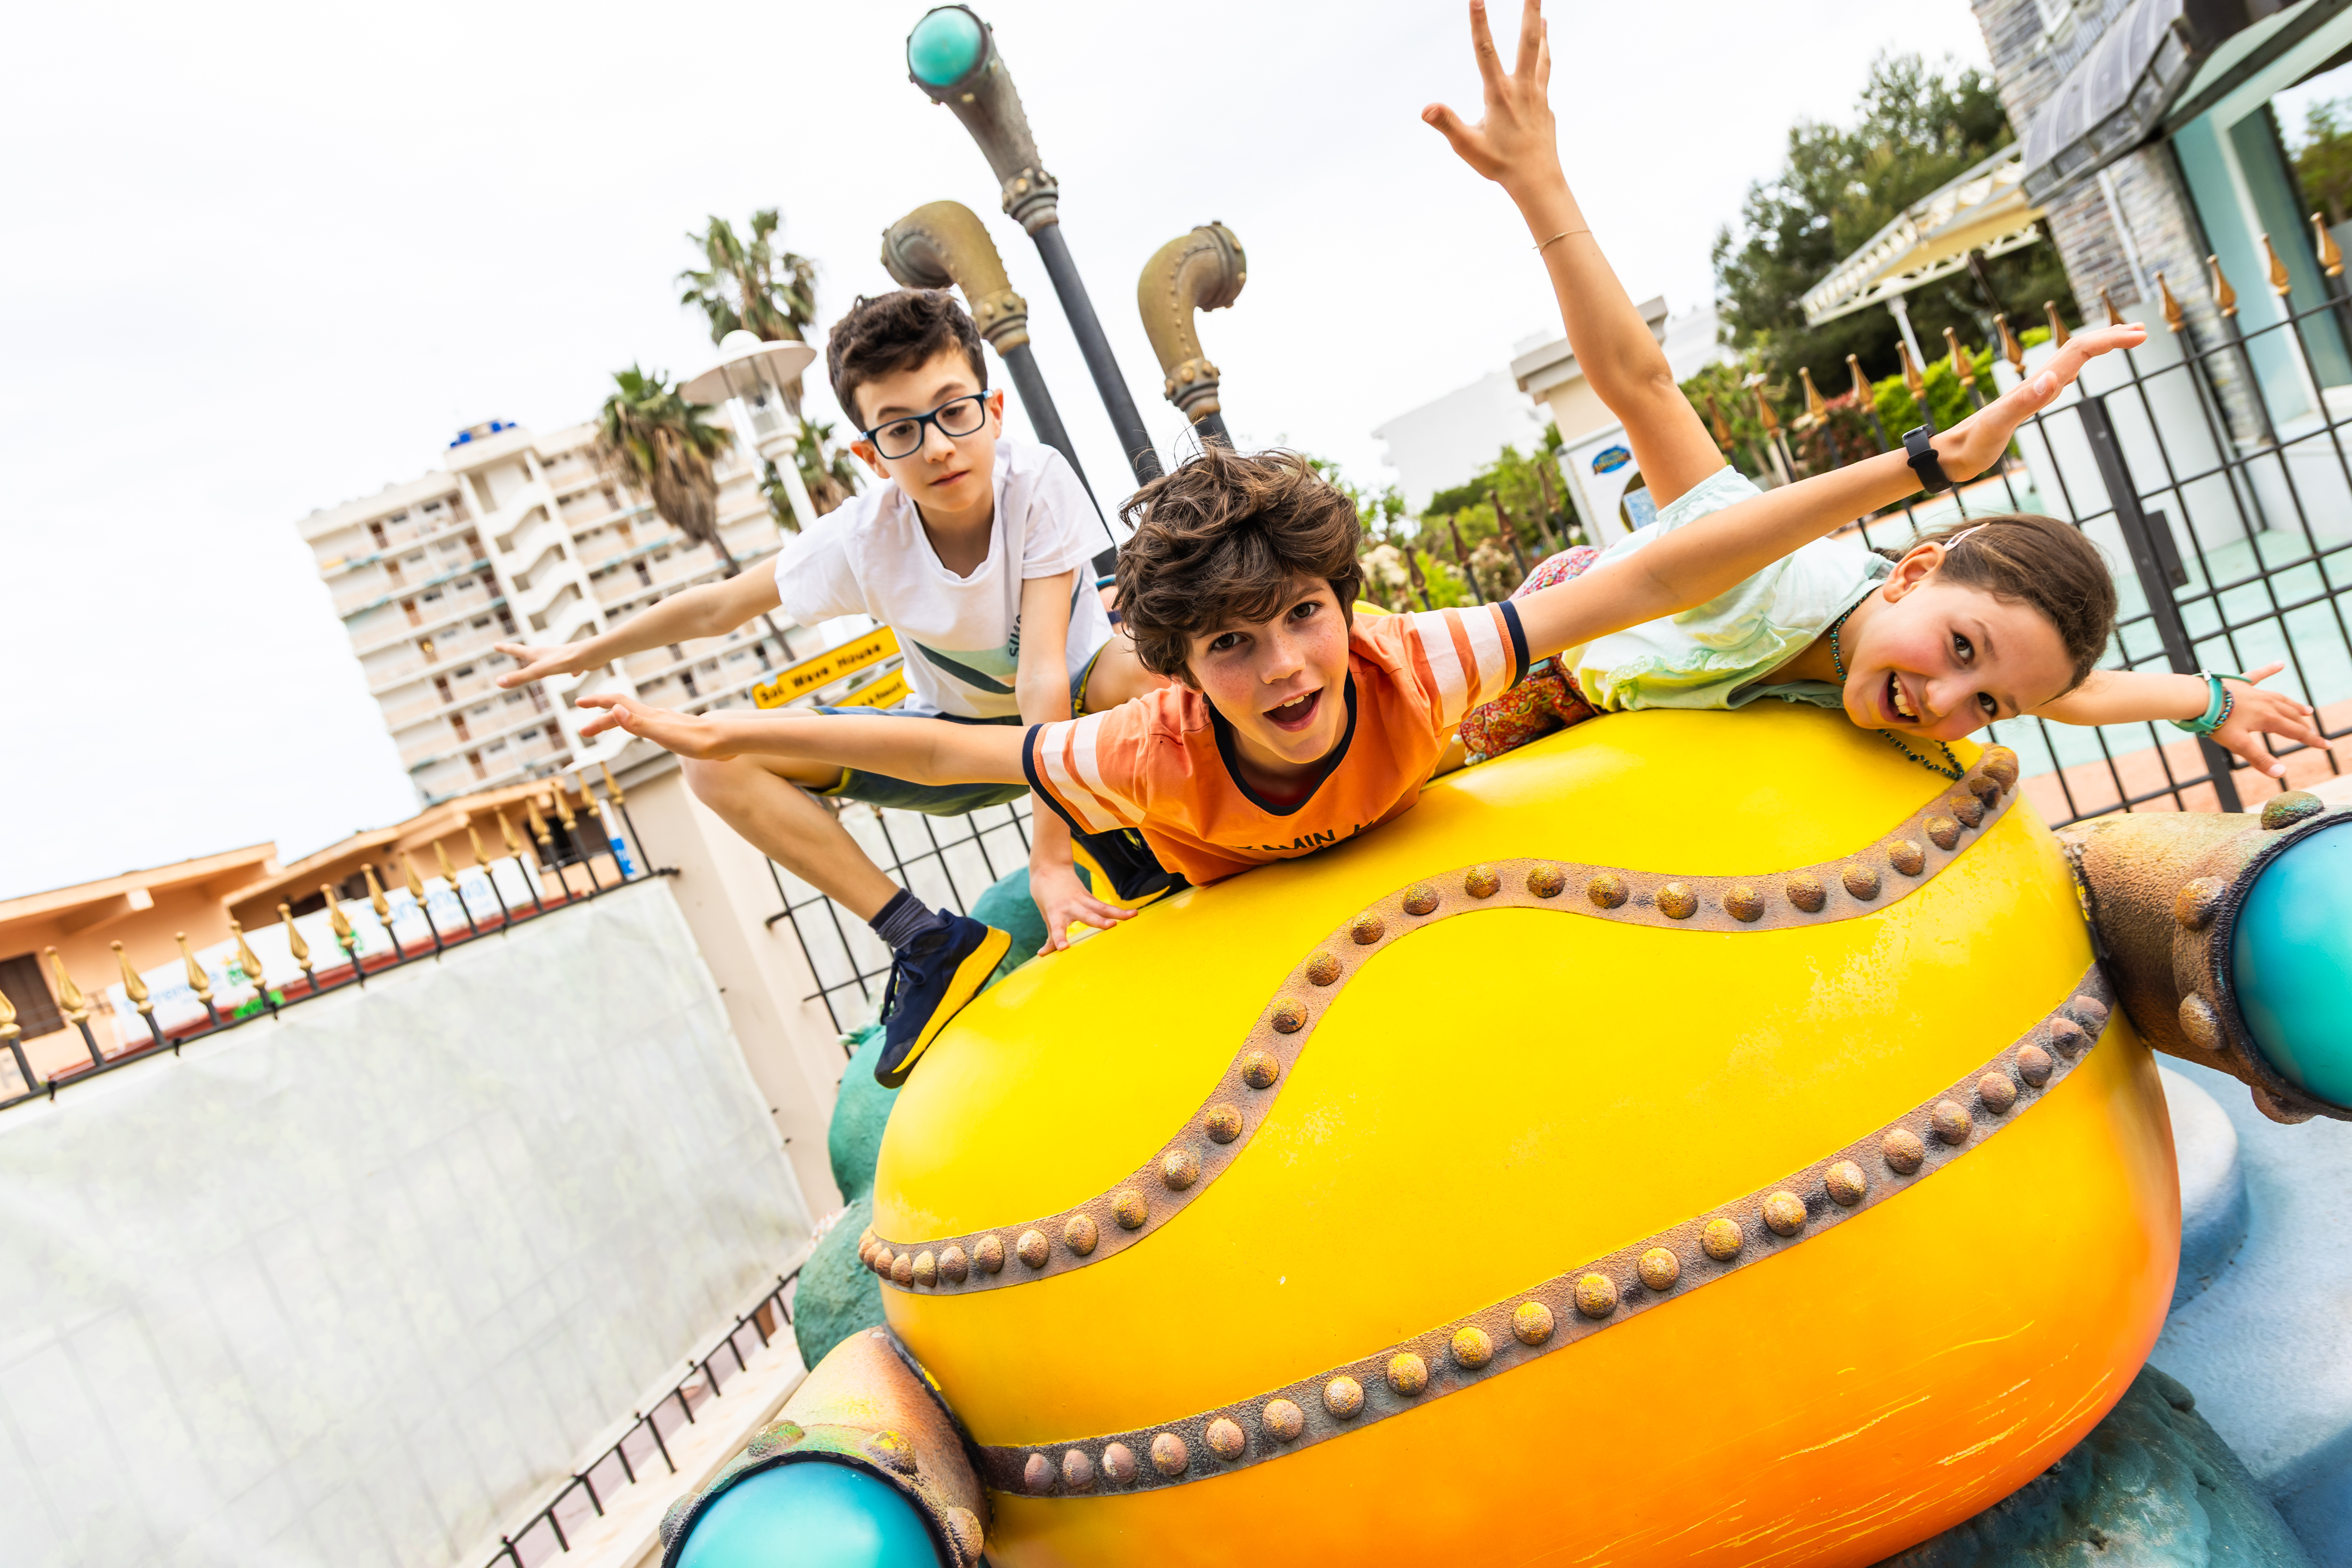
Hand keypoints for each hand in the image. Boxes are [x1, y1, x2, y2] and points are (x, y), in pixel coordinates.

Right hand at [495, 641, 586, 686]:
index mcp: (540, 655)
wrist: (594, 654)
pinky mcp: (578, 662)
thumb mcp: (541, 671)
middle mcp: (550, 653)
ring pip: (550, 659)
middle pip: (532, 652)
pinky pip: (570, 666)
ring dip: (543, 660)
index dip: (505, 649)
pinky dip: (568, 669)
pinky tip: (575, 674)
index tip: (494, 644)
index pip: (518, 651)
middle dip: (520, 652)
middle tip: (512, 650)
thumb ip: (521, 677)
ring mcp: (564, 657)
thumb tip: (498, 682)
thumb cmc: (567, 661)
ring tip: (543, 663)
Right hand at [574, 693, 736, 759]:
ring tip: (604, 729)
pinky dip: (633, 726)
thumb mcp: (664, 734)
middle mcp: (655, 716)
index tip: (578, 703)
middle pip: (621, 712)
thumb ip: (638, 723)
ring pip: (633, 718)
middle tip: (583, 731)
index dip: (596, 702)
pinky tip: (638, 731)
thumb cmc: (698, 740)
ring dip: (615, 722)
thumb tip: (613, 711)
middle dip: (599, 718)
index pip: (616, 703)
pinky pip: (646, 725)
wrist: (726, 740)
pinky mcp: (674, 730)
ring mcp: (665, 722)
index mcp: (649, 716)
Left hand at [1028, 855, 1132, 953]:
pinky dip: (1119, 911)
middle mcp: (1071, 905)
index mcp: (1055, 912)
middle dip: (1099, 921)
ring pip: (1102, 908)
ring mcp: (1083, 900)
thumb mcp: (1046, 916)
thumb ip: (1050, 937)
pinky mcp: (1091, 897)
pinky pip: (1106, 906)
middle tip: (1111, 926)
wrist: (1050, 868)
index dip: (1059, 938)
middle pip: (1087, 915)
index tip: (1063, 948)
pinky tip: (1133, 914)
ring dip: (1118, 913)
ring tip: (1133, 916)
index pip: (1057, 928)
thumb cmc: (1046, 897)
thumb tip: (1043, 955)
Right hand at [1422, 0, 1558, 201]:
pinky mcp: (1546, 106)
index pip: (1486, 50)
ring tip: (1542, 13)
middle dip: (1530, 11)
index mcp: (1499, 94)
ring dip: (1541, 31)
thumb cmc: (1500, 165)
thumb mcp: (1467, 147)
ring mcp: (1537, 95)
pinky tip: (1543, 54)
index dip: (1479, 21)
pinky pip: (1544, 74)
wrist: (1538, 181)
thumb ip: (1447, 124)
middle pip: (1527, 42)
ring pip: (1540, 55)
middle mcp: (1521, 88)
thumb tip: (1426, 109)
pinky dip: (1544, 57)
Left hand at [1929, 323, 2147, 479]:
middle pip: (2079, 349)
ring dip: (2098, 346)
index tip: (2140, 336)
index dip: (2110, 340)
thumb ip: (2024, 401)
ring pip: (2072, 359)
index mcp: (2036, 384)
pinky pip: (2061, 376)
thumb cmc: (1972, 445)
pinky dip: (2079, 366)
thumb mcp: (1998, 426)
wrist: (1950, 455)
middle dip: (2110, 336)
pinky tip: (2078, 371)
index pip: (2080, 351)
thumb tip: (2054, 377)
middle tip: (2142, 331)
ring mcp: (2033, 391)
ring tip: (2123, 338)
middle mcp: (2037, 383)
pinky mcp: (2028, 403)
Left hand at [2212, 663, 2324, 777]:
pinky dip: (2270, 669)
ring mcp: (2255, 691)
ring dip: (2294, 705)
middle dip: (2303, 726)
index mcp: (2268, 719)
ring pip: (2281, 699)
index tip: (2327, 745)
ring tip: (2306, 710)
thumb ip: (2260, 759)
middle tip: (2312, 734)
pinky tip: (2280, 664)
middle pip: (2291, 716)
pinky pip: (2259, 674)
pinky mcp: (2241, 682)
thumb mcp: (2239, 745)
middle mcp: (2266, 703)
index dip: (2312, 740)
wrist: (2198, 699)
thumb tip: (2281, 774)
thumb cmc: (2217, 722)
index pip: (2296, 732)